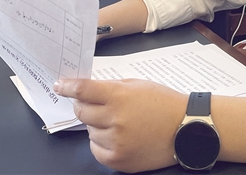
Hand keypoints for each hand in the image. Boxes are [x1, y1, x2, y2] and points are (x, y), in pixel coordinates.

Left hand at [54, 78, 186, 172]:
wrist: (185, 127)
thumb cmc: (164, 103)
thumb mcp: (138, 85)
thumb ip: (111, 87)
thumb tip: (87, 89)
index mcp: (119, 96)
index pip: (83, 90)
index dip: (67, 86)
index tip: (59, 85)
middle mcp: (115, 119)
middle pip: (81, 111)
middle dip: (83, 105)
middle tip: (94, 103)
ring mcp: (116, 141)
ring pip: (89, 131)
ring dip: (97, 124)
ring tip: (119, 121)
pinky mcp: (118, 160)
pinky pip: (96, 149)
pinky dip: (101, 142)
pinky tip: (117, 135)